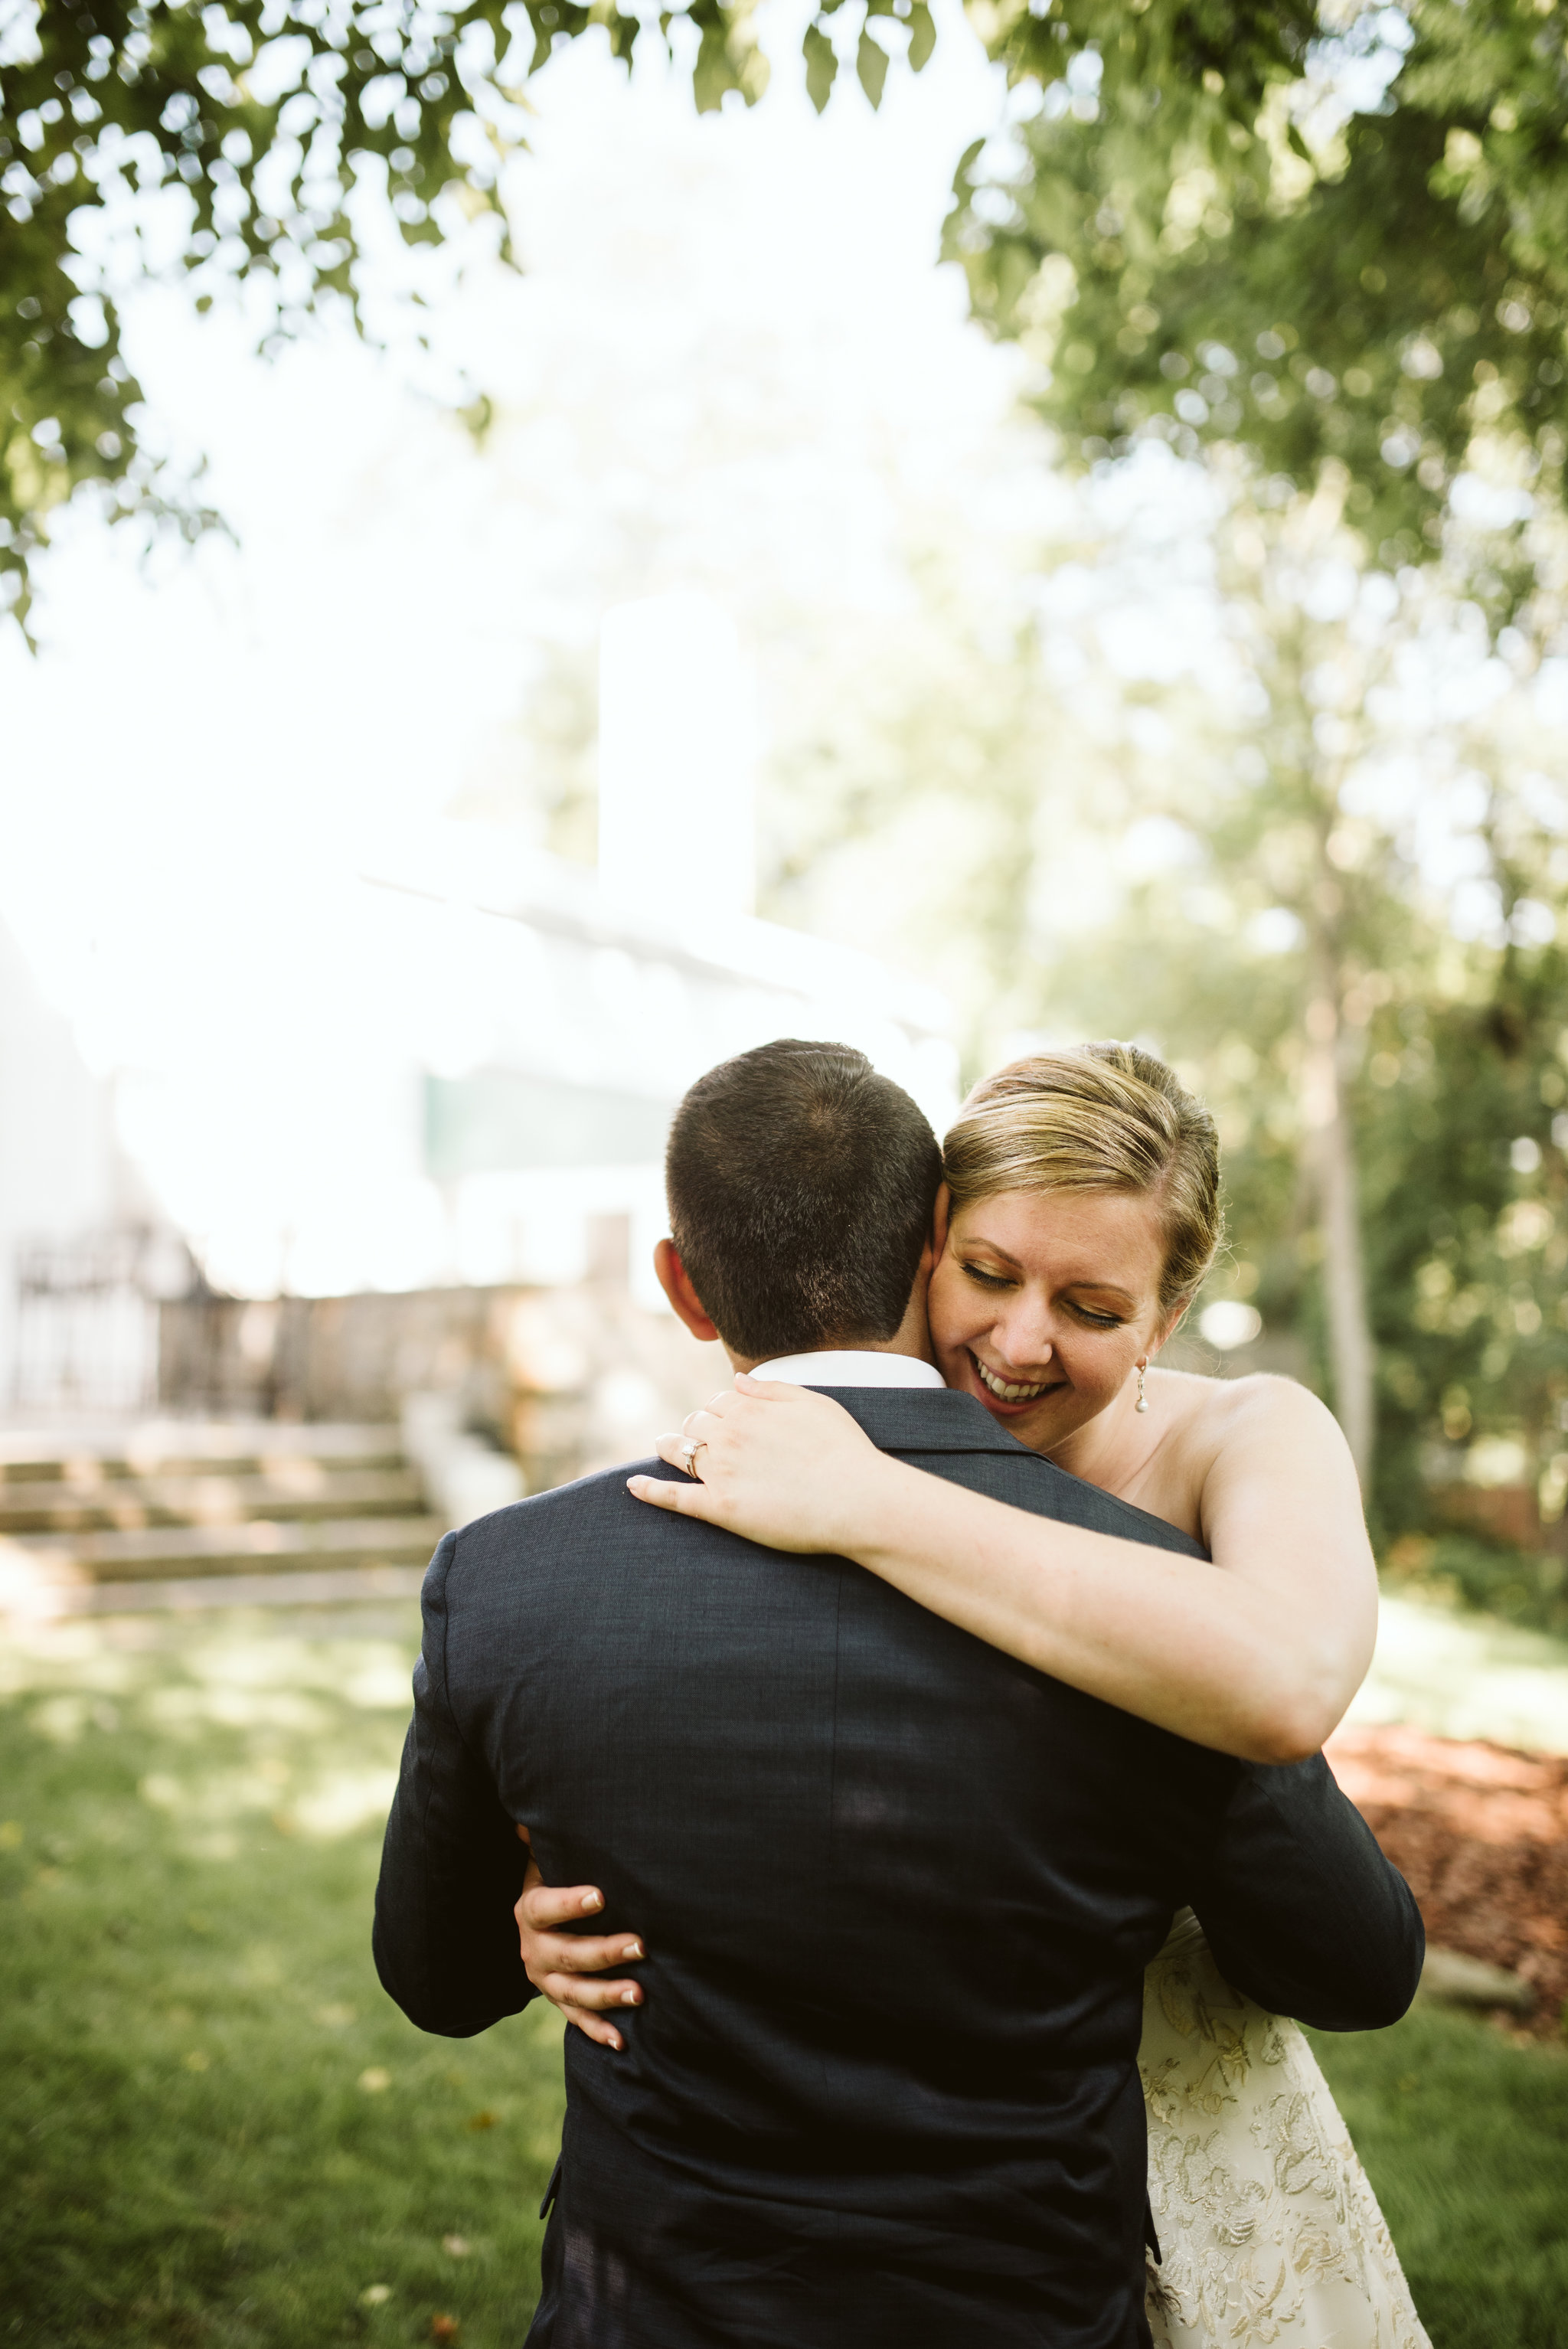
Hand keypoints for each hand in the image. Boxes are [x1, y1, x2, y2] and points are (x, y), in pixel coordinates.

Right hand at [513, 1826, 645, 2050]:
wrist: (537, 1922)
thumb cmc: (553, 1877)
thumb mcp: (544, 1857)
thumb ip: (542, 1836)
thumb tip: (530, 1808)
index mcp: (529, 1911)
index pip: (546, 1908)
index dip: (570, 1903)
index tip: (601, 1896)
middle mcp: (534, 1950)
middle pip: (568, 1954)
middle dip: (605, 1952)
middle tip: (641, 1945)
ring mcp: (546, 1980)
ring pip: (575, 1992)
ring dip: (607, 1995)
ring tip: (640, 1993)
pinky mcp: (560, 2001)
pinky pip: (577, 2020)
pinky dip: (597, 2031)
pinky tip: (622, 2039)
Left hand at [626, 1375, 894, 1553]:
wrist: (856, 1499)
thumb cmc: (844, 1451)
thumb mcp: (813, 1403)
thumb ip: (772, 1389)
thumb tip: (736, 1381)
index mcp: (749, 1409)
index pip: (718, 1402)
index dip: (720, 1410)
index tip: (726, 1419)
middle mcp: (729, 1436)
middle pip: (696, 1423)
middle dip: (695, 1426)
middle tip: (700, 1435)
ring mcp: (721, 1472)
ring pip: (682, 1452)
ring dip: (670, 1445)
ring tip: (664, 1445)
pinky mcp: (720, 1508)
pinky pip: (675, 1497)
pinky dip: (649, 1490)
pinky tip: (633, 1485)